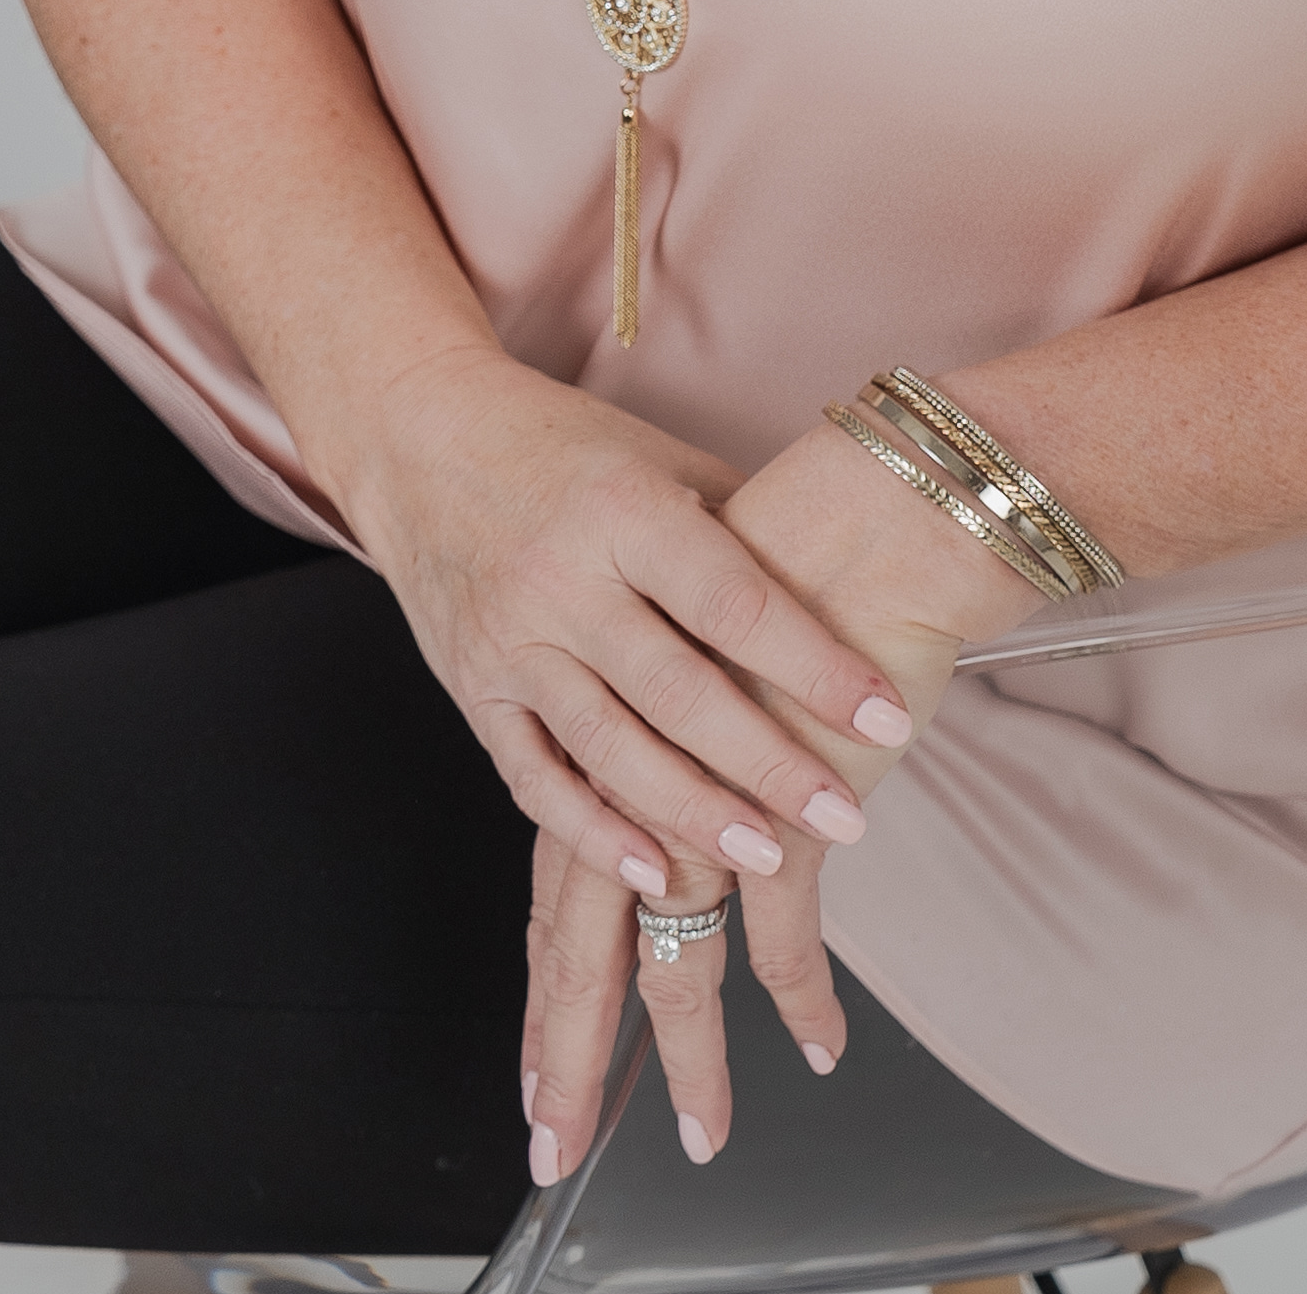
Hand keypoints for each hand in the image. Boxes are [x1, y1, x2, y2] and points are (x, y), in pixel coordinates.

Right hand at [334, 345, 915, 905]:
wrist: (418, 435)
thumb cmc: (567, 447)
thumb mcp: (661, 461)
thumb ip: (742, 530)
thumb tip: (850, 597)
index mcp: (625, 509)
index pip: (735, 602)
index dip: (815, 666)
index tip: (887, 716)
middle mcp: (562, 577)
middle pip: (678, 691)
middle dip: (767, 763)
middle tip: (845, 816)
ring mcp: (511, 639)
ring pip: (609, 745)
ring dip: (691, 812)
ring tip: (768, 857)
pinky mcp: (475, 688)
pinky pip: (533, 775)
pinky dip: (591, 831)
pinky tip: (651, 872)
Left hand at [514, 406, 1047, 1178]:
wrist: (856, 504)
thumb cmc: (778, 548)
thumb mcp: (699, 646)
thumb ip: (685, 718)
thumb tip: (690, 775)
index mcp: (600, 740)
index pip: (558, 891)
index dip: (546, 989)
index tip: (534, 1071)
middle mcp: (632, 779)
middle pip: (587, 946)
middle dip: (572, 1055)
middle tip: (555, 1141)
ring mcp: (702, 799)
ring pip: (677, 963)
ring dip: (696, 1060)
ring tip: (707, 1135)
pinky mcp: (781, 806)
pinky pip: (784, 933)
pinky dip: (801, 999)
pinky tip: (815, 1049)